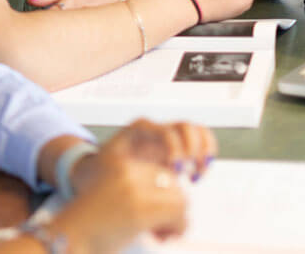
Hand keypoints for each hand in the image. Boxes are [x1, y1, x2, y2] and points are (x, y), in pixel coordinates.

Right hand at [48, 156, 189, 252]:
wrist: (66, 239)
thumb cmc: (90, 225)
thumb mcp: (115, 197)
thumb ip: (142, 191)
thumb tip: (182, 199)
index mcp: (120, 163)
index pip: (162, 172)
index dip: (165, 195)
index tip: (156, 214)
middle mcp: (127, 170)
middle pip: (173, 184)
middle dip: (174, 207)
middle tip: (161, 228)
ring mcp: (134, 188)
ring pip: (180, 199)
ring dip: (176, 220)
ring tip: (159, 233)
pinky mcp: (140, 209)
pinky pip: (178, 215)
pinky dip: (176, 229)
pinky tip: (158, 237)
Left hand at [93, 119, 216, 181]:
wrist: (100, 168)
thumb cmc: (104, 167)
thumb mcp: (111, 165)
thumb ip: (129, 168)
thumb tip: (147, 178)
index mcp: (140, 128)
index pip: (167, 131)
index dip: (176, 150)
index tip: (176, 171)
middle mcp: (156, 128)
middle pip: (186, 126)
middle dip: (194, 148)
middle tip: (190, 171)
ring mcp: (167, 136)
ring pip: (196, 131)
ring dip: (204, 150)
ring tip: (198, 172)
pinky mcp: (176, 146)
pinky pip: (198, 142)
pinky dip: (205, 154)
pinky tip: (198, 172)